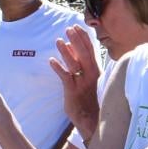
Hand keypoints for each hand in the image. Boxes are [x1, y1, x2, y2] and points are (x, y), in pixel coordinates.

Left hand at [51, 27, 103, 142]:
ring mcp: (82, 83)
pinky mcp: (73, 92)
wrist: (93, 121)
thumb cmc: (91, 101)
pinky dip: (59, 68)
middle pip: (84, 54)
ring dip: (66, 52)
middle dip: (77, 40)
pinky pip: (65, 77)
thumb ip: (86, 68)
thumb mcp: (91, 83)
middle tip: (69, 28)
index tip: (78, 27)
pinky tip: (51, 61)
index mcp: (96, 72)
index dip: (84, 38)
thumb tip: (76, 52)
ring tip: (58, 41)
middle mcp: (91, 76)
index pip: (91, 51)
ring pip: (74, 64)